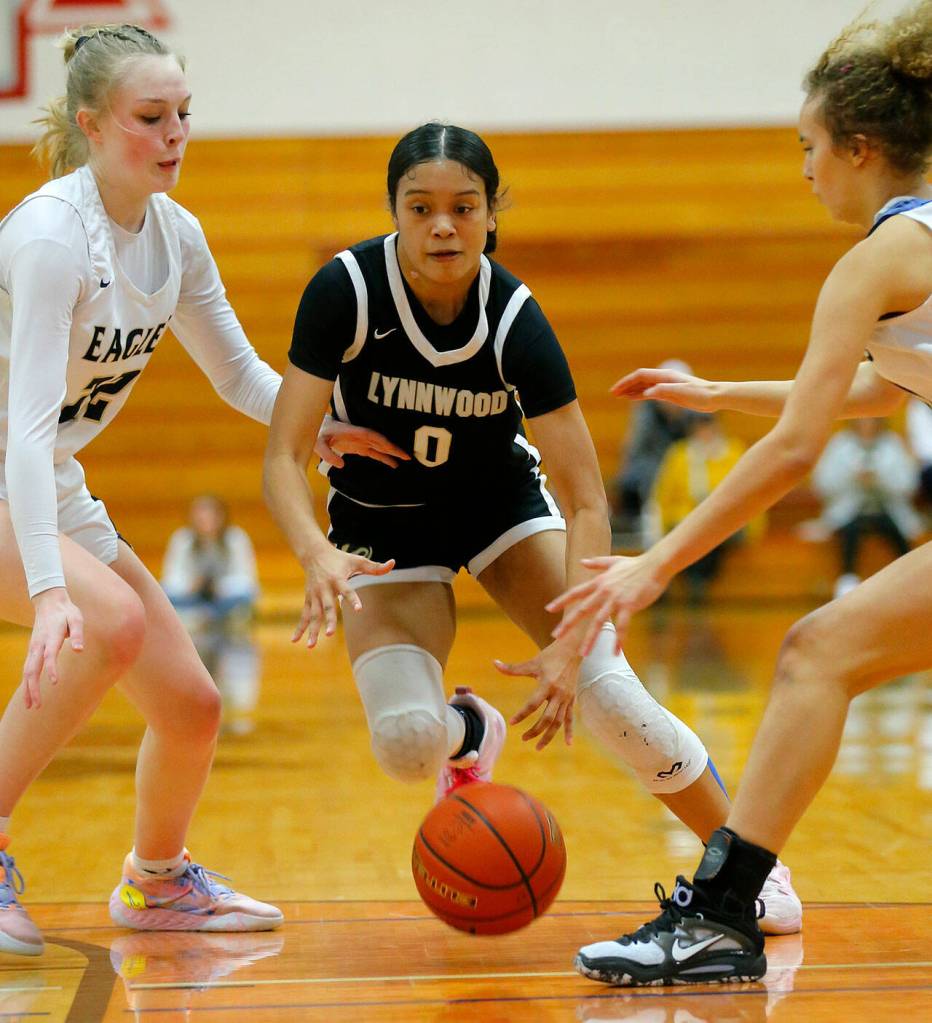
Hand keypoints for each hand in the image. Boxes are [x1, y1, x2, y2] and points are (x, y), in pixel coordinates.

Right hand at [23, 587, 83, 708]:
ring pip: (27, 671)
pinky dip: (26, 682)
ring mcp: (33, 648)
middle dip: (33, 688)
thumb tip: (80, 650)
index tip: (55, 682)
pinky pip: (27, 669)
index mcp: (51, 637)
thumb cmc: (66, 612)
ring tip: (31, 706)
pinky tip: (29, 695)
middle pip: (32, 668)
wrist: (49, 602)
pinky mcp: (32, 650)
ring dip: (28, 689)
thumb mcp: (76, 618)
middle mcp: (38, 645)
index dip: (51, 668)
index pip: (49, 655)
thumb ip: (78, 634)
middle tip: (37, 706)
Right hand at [296, 545, 393, 647]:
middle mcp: (324, 588)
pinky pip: (304, 615)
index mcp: (338, 579)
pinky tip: (295, 641)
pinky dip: (300, 628)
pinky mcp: (308, 599)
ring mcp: (314, 595)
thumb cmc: (339, 558)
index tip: (359, 609)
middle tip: (330, 634)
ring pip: (313, 614)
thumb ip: (375, 566)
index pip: (347, 590)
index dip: (353, 599)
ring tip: (312, 646)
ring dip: (312, 630)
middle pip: (327, 606)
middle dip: (328, 620)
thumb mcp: (357, 560)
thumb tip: (393, 563)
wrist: (314, 553)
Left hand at [315, 415, 410, 468]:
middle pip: (380, 441)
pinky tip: (393, 464)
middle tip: (408, 456)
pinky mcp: (359, 448)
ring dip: (392, 453)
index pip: (371, 436)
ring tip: (405, 460)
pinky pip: (375, 453)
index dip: (382, 441)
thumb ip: (327, 454)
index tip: (393, 448)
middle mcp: (360, 436)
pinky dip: (384, 458)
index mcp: (353, 432)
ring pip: (380, 447)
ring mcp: (361, 442)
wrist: (317, 429)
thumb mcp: (319, 443)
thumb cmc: (318, 434)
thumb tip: (341, 465)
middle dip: (393, 448)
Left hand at [494, 638, 579, 749]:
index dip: (522, 714)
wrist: (573, 650)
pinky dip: (569, 731)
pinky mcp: (572, 699)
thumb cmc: (550, 655)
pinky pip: (570, 718)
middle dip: (535, 730)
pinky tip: (568, 744)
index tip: (512, 722)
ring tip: (538, 747)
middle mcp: (558, 694)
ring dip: (549, 736)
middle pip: (547, 718)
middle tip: (523, 738)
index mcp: (547, 684)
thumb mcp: (532, 662)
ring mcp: (567, 698)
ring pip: (558, 722)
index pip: (533, 704)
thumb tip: (494, 663)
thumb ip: (513, 668)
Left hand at [546, 553, 669, 654]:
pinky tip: (616, 652)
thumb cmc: (636, 564)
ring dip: (590, 639)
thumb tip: (582, 561)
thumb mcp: (613, 561)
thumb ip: (596, 563)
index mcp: (599, 582)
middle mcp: (604, 591)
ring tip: (583, 654)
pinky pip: (623, 626)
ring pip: (599, 622)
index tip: (548, 609)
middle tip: (555, 636)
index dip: (561, 601)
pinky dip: (619, 640)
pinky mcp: (629, 605)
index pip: (576, 593)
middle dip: (568, 624)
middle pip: (582, 610)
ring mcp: (616, 599)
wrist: (655, 565)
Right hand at [611, 366, 719, 411]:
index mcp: (665, 376)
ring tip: (619, 396)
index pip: (640, 376)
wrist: (715, 397)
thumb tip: (647, 393)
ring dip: (630, 390)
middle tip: (613, 394)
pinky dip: (639, 395)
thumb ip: (663, 391)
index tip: (616, 390)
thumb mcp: (681, 393)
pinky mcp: (669, 393)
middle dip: (625, 385)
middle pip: (639, 380)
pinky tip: (633, 398)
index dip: (626, 382)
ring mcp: (665, 385)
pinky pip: (650, 392)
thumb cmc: (700, 394)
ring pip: (643, 386)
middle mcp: (663, 379)